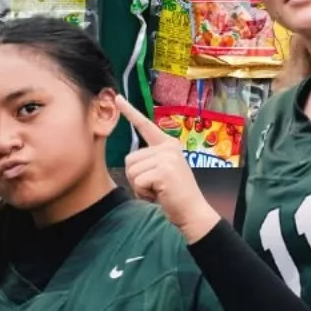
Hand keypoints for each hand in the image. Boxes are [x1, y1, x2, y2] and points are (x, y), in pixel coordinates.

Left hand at [116, 96, 218, 244]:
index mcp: (168, 144)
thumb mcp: (163, 171)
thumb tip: (131, 160)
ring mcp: (167, 157)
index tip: (117, 98)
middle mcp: (168, 147)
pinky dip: (144, 193)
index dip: (130, 112)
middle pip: (129, 159)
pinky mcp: (163, 170)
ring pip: (131, 171)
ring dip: (140, 186)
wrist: (192, 211)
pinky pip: (137, 182)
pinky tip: (160, 195)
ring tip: (159, 190)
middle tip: (156, 186)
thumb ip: (151, 161)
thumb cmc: (174, 195)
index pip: (145, 125)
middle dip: (137, 177)